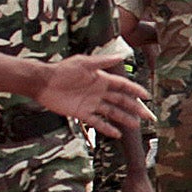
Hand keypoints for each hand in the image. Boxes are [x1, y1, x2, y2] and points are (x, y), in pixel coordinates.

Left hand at [38, 55, 152, 137]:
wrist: (43, 83)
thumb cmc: (62, 70)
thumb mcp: (83, 63)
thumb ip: (102, 61)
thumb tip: (122, 56)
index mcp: (101, 79)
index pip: (123, 86)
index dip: (135, 91)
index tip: (147, 97)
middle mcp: (99, 92)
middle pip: (121, 101)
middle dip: (135, 108)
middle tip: (148, 116)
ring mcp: (91, 103)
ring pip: (112, 112)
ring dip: (124, 118)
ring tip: (136, 125)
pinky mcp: (82, 113)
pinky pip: (97, 122)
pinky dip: (107, 128)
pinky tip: (117, 134)